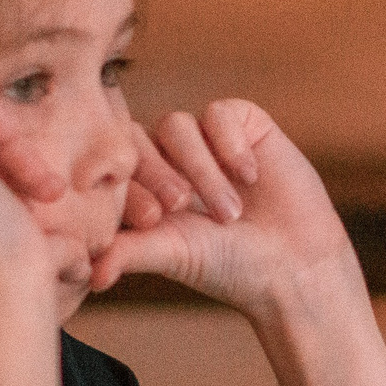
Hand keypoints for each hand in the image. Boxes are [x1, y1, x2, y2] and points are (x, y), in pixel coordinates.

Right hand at [0, 84, 88, 336]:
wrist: (6, 313)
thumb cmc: (14, 302)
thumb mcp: (3, 267)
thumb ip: (9, 242)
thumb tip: (71, 255)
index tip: (29, 218)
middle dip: (3, 171)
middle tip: (46, 204)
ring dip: (12, 156)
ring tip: (49, 195)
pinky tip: (28, 163)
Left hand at [94, 99, 385, 385]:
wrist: (297, 263)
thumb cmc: (231, 267)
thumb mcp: (172, 255)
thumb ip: (128, 251)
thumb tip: (88, 272)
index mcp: (143, 190)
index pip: (115, 168)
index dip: (128, 186)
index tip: (152, 219)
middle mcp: (168, 161)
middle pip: (140, 140)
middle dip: (159, 174)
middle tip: (181, 207)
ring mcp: (204, 141)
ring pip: (177, 126)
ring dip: (201, 170)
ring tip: (230, 212)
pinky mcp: (242, 125)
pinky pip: (218, 114)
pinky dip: (230, 145)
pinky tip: (250, 176)